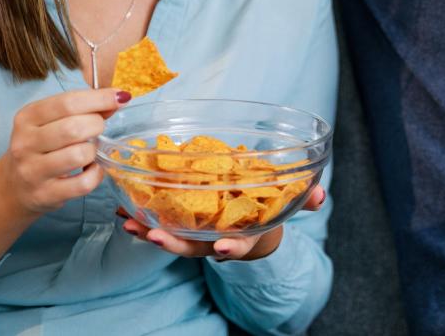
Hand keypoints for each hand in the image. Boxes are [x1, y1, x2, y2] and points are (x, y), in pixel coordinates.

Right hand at [0, 87, 130, 269]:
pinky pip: (83, 183)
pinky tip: (92, 169)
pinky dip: (96, 174)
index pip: (68, 102)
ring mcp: (33, 171)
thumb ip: (83, 108)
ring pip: (80, 155)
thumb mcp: (52, 122)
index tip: (121, 97)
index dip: (100, 98)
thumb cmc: (41, 147)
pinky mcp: (45, 194)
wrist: (14, 187)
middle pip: (74, 128)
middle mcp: (25, 143)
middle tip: (98, 130)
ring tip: (89, 151)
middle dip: (97, 126)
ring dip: (94, 151)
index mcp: (27, 117)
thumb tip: (117, 99)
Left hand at [118, 185, 326, 260]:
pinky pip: (161, 225)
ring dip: (150, 232)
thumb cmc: (268, 211)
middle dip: (175, 243)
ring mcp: (198, 235)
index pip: (239, 246)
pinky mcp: (183, 224)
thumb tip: (320, 196)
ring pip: (173, 238)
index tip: (221, 248)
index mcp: (244, 236)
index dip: (231, 248)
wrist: (251, 221)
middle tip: (156, 234)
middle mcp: (217, 240)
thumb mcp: (287, 206)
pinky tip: (124, 211)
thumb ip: (303, 201)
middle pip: (195, 247)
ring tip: (129, 223)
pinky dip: (143, 220)